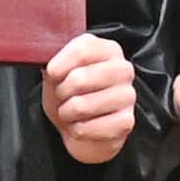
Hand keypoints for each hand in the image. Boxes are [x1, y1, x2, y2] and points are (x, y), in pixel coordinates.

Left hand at [40, 30, 137, 164]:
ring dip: (66, 113)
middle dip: (61, 92)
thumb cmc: (70, 93)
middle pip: (80, 79)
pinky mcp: (125, 122)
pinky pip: (87, 128)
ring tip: (70, 112)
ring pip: (81, 106)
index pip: (82, 50)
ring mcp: (128, 96)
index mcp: (108, 50)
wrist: (81, 124)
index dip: (59, 65)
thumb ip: (54, 62)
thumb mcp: (58, 71)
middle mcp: (123, 70)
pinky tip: (82, 125)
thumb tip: (51, 68)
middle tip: (62, 97)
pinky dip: (76, 130)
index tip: (52, 74)